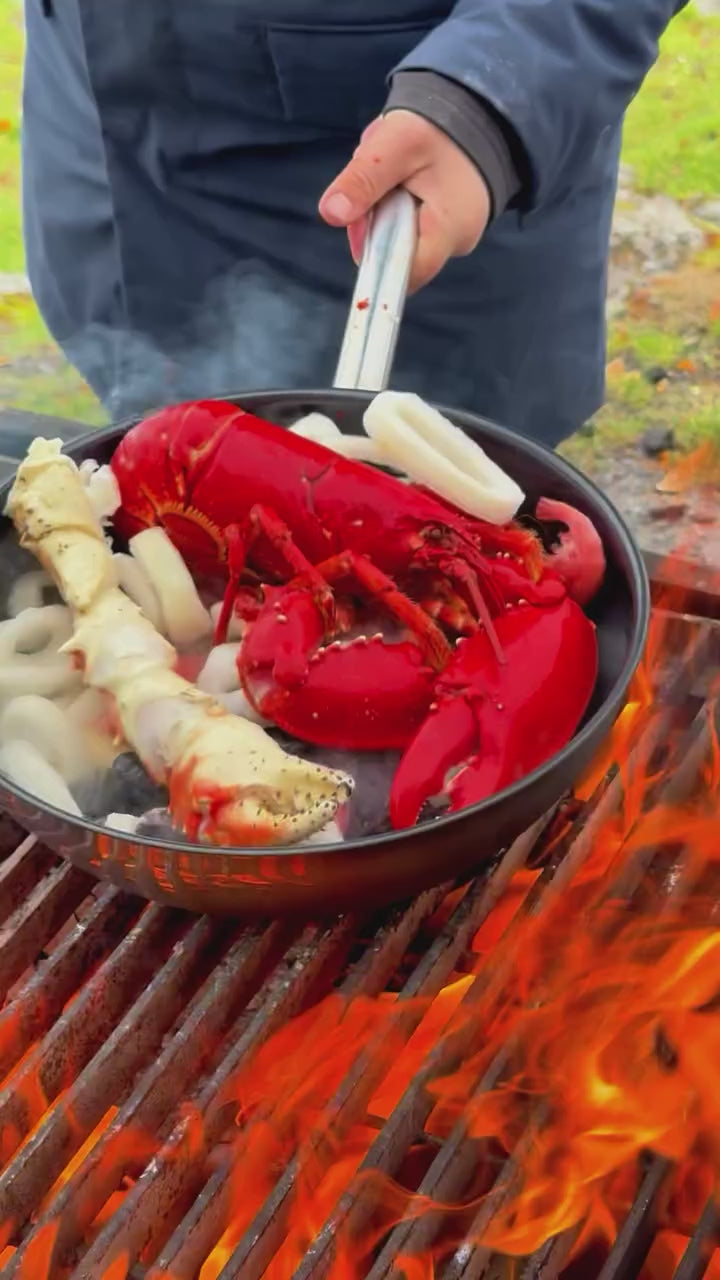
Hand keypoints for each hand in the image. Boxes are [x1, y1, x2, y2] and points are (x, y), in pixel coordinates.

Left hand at [319, 110, 490, 292]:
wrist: (473, 111)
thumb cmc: (439, 125)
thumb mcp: (396, 143)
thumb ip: (364, 179)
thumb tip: (330, 214)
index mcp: (451, 230)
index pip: (404, 275)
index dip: (373, 255)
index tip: (361, 218)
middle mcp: (457, 243)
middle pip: (398, 256)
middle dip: (375, 221)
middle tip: (377, 179)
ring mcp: (454, 236)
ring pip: (400, 240)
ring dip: (383, 210)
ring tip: (391, 171)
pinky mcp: (448, 226)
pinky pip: (410, 227)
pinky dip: (395, 205)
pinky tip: (400, 178)